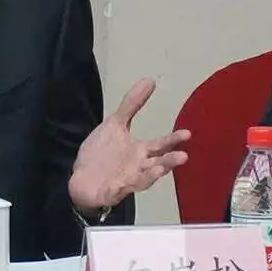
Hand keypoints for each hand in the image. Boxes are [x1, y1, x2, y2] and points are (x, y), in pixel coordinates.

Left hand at [69, 77, 190, 211]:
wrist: (83, 178)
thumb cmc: (103, 152)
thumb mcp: (115, 124)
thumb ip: (131, 105)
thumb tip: (149, 80)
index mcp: (140, 151)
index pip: (160, 145)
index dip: (173, 140)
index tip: (188, 133)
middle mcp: (139, 166)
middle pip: (158, 163)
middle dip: (170, 160)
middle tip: (184, 155)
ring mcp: (128, 178)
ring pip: (146, 177)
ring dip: (155, 173)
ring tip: (164, 168)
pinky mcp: (114, 189)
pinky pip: (125, 187)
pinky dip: (130, 184)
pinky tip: (136, 179)